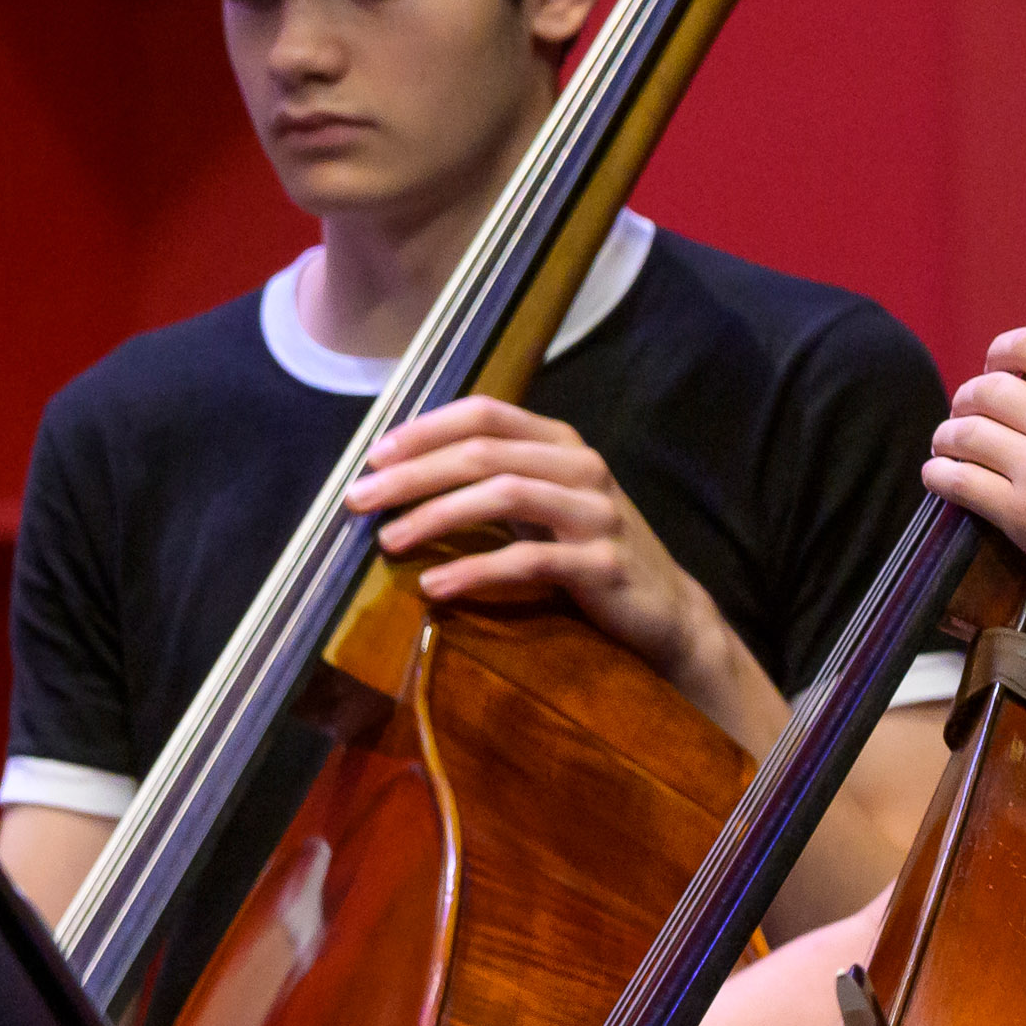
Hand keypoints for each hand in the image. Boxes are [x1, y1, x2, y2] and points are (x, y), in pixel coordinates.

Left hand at [346, 399, 775, 743]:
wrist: (666, 613)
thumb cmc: (589, 556)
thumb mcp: (546, 505)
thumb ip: (496, 480)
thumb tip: (403, 475)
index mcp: (562, 443)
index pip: (486, 412)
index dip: (425, 428)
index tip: (373, 455)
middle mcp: (583, 467)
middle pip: (484, 451)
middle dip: (413, 474)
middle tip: (358, 499)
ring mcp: (598, 513)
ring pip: (505, 493)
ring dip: (437, 515)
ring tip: (389, 540)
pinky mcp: (603, 564)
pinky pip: (529, 559)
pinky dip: (475, 570)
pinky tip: (436, 586)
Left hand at [920, 327, 1025, 644]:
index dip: (1002, 352)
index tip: (995, 368)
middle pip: (987, 388)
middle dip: (968, 400)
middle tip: (966, 417)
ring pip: (963, 432)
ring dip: (947, 438)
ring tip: (946, 450)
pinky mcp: (1023, 516)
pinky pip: (959, 483)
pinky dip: (940, 476)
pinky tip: (939, 479)